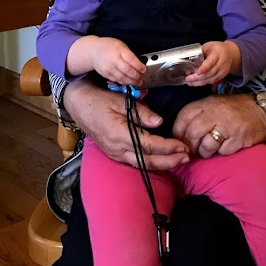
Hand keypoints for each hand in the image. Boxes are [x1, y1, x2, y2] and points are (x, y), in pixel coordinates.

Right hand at [63, 78, 189, 169]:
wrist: (78, 105)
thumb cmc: (99, 100)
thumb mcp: (120, 101)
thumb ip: (141, 112)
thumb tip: (159, 123)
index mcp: (120, 134)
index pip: (149, 145)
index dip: (168, 147)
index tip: (182, 146)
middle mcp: (117, 148)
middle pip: (147, 160)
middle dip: (169, 161)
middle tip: (186, 157)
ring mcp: (115, 153)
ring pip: (141, 164)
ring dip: (162, 164)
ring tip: (179, 160)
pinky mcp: (114, 154)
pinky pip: (135, 162)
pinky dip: (150, 163)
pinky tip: (162, 160)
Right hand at [92, 38, 145, 85]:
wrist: (93, 51)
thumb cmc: (110, 46)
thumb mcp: (121, 45)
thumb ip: (129, 54)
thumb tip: (139, 64)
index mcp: (119, 50)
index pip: (131, 59)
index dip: (139, 66)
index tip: (144, 70)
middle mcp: (114, 60)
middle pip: (127, 70)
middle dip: (136, 76)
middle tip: (142, 78)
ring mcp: (109, 68)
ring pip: (122, 77)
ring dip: (131, 81)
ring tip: (138, 82)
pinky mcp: (105, 74)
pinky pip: (116, 80)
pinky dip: (124, 82)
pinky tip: (129, 82)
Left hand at [173, 94, 265, 158]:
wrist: (264, 113)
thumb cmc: (236, 110)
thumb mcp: (216, 105)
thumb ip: (198, 114)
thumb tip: (180, 133)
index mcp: (208, 103)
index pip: (184, 116)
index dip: (178, 131)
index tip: (180, 139)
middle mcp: (217, 112)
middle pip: (193, 132)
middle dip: (190, 145)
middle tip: (193, 150)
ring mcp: (228, 125)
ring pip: (206, 144)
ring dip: (204, 152)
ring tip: (208, 151)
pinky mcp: (238, 138)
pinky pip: (222, 151)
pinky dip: (221, 152)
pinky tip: (225, 147)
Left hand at [185, 41, 240, 86]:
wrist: (231, 54)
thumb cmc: (217, 48)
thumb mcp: (208, 46)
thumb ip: (200, 53)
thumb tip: (189, 62)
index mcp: (218, 53)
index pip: (211, 62)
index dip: (204, 68)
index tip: (197, 72)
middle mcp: (222, 63)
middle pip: (210, 73)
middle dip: (198, 78)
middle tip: (188, 79)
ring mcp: (223, 71)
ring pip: (211, 79)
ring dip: (199, 82)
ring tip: (190, 82)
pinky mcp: (222, 77)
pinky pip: (212, 81)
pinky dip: (203, 83)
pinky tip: (196, 83)